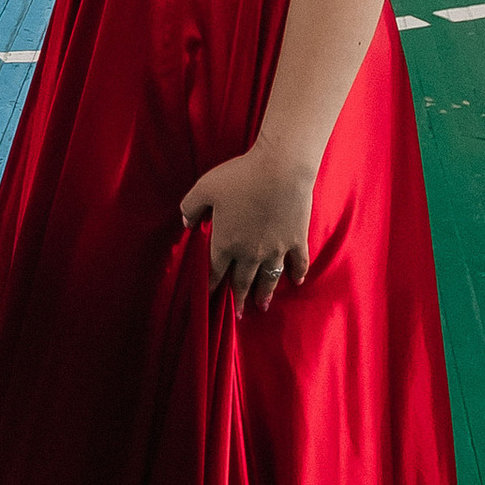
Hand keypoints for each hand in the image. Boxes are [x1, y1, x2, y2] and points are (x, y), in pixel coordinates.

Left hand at [182, 145, 315, 315]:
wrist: (281, 169)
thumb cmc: (240, 176)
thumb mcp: (205, 187)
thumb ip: (190, 206)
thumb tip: (186, 223)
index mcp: (225, 242)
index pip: (215, 270)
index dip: (211, 284)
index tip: (209, 295)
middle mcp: (250, 252)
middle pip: (241, 281)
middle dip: (237, 298)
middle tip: (237, 315)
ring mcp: (275, 249)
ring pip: (268, 279)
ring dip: (264, 294)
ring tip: (261, 307)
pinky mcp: (296, 240)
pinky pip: (298, 263)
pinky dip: (298, 274)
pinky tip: (297, 282)